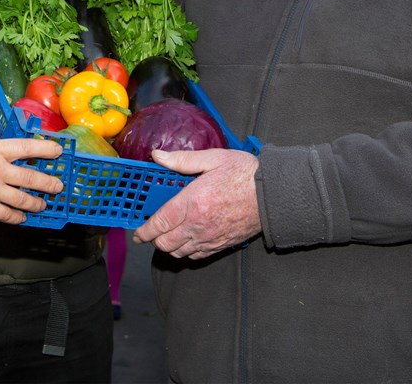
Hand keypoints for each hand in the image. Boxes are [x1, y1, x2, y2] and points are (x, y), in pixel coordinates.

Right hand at [0, 138, 64, 223]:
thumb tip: (8, 154)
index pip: (26, 147)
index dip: (45, 149)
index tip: (58, 151)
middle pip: (30, 176)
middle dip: (47, 182)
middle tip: (57, 186)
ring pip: (23, 198)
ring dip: (36, 203)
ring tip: (42, 204)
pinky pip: (8, 215)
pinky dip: (17, 217)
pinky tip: (22, 217)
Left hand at [133, 148, 261, 258]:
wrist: (274, 195)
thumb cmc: (245, 174)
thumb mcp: (213, 158)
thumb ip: (182, 160)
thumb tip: (157, 156)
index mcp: (192, 202)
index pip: (159, 224)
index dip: (144, 231)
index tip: (138, 232)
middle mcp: (198, 225)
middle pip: (165, 243)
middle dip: (154, 240)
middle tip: (151, 231)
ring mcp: (210, 238)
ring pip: (179, 253)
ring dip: (169, 246)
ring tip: (167, 235)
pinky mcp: (221, 245)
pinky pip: (196, 256)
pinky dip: (186, 252)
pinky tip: (186, 241)